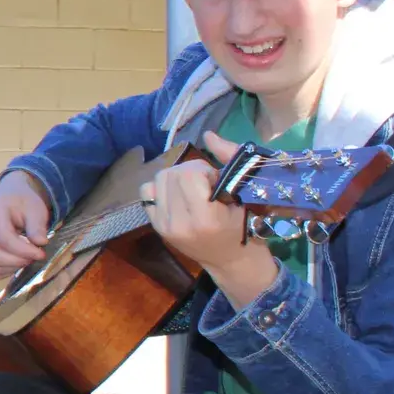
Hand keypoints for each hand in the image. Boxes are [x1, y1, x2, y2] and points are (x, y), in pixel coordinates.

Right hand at [0, 171, 54, 276]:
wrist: (11, 196)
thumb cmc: (23, 201)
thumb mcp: (34, 209)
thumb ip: (37, 226)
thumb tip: (40, 243)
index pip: (6, 240)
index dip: (24, 250)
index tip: (41, 253)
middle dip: (18, 261)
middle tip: (35, 257)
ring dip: (13, 267)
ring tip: (28, 259)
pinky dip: (7, 270)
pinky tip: (19, 262)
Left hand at [141, 133, 278, 305]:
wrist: (230, 259)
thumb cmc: (245, 226)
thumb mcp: (245, 196)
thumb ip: (230, 161)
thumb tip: (208, 135)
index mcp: (205, 218)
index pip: (188, 175)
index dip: (203, 170)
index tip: (215, 180)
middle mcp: (179, 223)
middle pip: (171, 174)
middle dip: (190, 172)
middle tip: (206, 184)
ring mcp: (164, 226)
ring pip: (158, 180)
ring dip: (176, 177)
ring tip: (194, 189)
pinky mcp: (156, 226)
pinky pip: (147, 192)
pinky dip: (162, 188)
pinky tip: (179, 195)